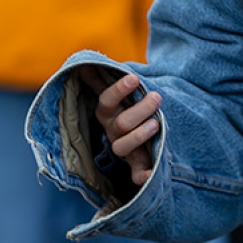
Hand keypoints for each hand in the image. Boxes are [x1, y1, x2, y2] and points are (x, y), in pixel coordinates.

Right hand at [79, 68, 161, 185]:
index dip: (118, 91)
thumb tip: (84, 66)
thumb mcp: (119, 94)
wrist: (142, 131)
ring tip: (157, 122)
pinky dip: (142, 176)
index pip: (106, 101)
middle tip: (157, 97)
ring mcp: (124, 149)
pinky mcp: (137, 164)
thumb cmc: (129, 107)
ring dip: (140, 135)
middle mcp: (112, 132)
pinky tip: (150, 174)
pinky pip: (136, 174)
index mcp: (107, 113)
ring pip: (124, 146)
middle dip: (140, 110)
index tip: (134, 79)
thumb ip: (102, 80)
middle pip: (121, 124)